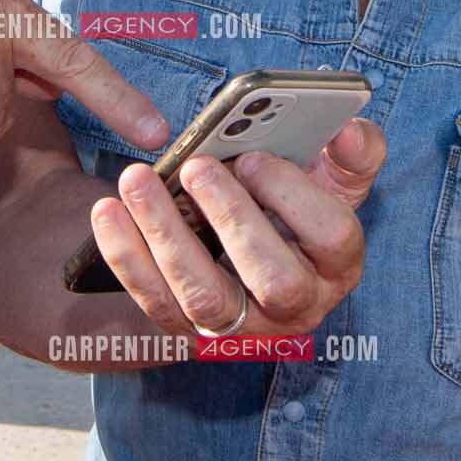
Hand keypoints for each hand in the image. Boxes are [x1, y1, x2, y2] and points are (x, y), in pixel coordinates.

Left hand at [87, 117, 384, 338]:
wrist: (250, 243)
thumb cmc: (296, 201)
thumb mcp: (333, 175)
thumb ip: (353, 150)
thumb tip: (351, 131)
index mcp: (338, 261)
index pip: (332, 236)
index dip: (294, 196)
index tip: (253, 156)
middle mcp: (297, 304)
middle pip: (276, 281)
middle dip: (235, 221)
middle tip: (197, 167)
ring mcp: (241, 325)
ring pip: (205, 299)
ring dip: (168, 237)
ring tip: (137, 179)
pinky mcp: (190, 330)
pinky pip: (155, 301)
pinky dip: (127, 256)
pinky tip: (107, 210)